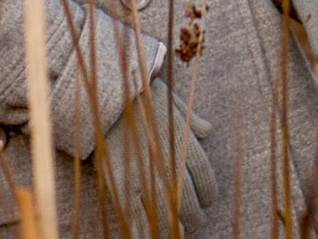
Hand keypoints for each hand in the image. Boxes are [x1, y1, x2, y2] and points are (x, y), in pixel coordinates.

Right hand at [101, 76, 216, 234]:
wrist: (108, 92)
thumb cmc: (141, 95)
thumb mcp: (171, 102)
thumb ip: (191, 120)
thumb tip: (207, 130)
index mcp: (180, 141)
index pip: (204, 175)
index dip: (208, 192)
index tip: (208, 199)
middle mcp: (165, 161)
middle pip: (188, 200)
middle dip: (194, 214)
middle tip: (194, 219)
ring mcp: (142, 174)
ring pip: (166, 212)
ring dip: (176, 226)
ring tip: (179, 230)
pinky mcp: (121, 184)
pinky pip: (136, 216)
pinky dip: (144, 231)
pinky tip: (151, 236)